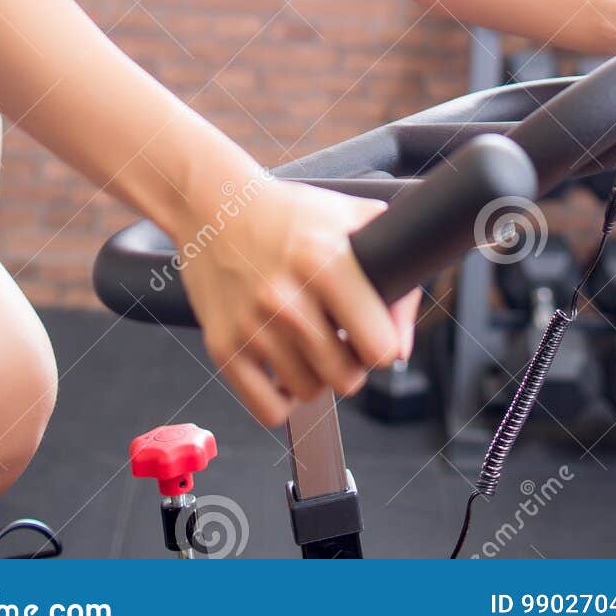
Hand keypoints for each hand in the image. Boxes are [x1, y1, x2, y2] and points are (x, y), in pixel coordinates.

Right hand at [177, 174, 421, 429]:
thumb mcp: (354, 221)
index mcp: (326, 262)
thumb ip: (395, 278)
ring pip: (310, 394)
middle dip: (351, 363)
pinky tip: (283, 366)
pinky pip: (268, 409)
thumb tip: (402, 348)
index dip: (383, 344)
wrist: (214, 205)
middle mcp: (287, 298)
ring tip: (308, 341)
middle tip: (341, 338)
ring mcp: (252, 326)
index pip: (380, 348)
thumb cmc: (288, 214)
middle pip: (347, 379)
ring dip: (316, 376)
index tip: (373, 333)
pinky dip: (281, 398)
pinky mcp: (222, 347)